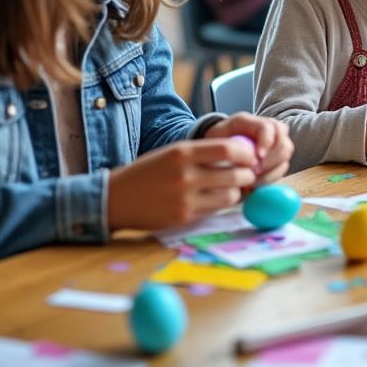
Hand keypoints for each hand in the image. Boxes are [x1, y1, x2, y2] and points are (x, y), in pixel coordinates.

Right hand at [106, 139, 256, 229]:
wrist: (116, 198)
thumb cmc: (149, 172)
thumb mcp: (173, 153)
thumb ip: (203, 153)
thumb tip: (241, 154)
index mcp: (182, 152)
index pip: (228, 149)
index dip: (246, 153)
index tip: (251, 155)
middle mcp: (185, 175)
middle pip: (235, 174)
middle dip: (247, 174)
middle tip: (248, 173)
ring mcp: (185, 198)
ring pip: (230, 195)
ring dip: (236, 191)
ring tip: (231, 187)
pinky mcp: (184, 217)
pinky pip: (215, 210)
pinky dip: (220, 204)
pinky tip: (215, 198)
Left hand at [204, 113, 293, 184]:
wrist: (217, 149)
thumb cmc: (216, 144)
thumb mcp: (215, 142)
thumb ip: (229, 149)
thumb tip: (246, 165)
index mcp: (249, 121)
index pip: (267, 128)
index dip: (266, 143)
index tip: (257, 159)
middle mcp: (268, 128)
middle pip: (283, 142)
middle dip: (272, 161)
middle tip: (256, 173)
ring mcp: (275, 141)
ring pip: (286, 155)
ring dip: (272, 171)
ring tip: (254, 181)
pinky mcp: (277, 155)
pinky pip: (282, 167)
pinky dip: (271, 177)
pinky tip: (256, 183)